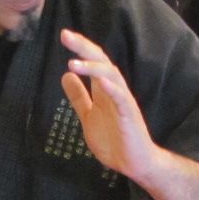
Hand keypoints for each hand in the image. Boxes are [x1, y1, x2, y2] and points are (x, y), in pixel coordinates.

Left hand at [59, 29, 157, 180]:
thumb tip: (65, 75)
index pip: (92, 62)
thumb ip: (78, 97)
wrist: (134, 163)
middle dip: (84, 48)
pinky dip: (113, 88)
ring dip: (92, 67)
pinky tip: (101, 82)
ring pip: (111, 76)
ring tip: (73, 63)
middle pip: (101, 62)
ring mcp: (123, 102)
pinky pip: (122, 99)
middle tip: (66, 36)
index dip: (80, 49)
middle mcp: (114, 90)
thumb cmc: (114, 140)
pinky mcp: (130, 116)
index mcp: (104, 90)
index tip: (64, 36)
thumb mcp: (88, 117)